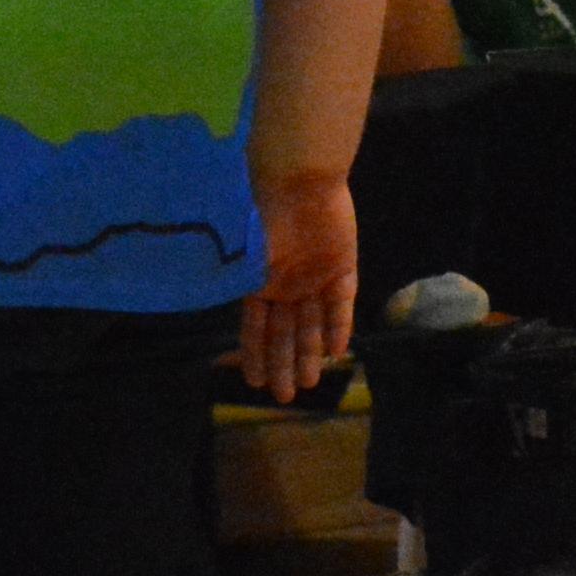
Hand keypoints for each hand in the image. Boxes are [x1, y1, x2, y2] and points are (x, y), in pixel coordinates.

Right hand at [243, 167, 356, 401]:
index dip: (254, 354)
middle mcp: (287, 284)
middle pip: (284, 332)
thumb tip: (232, 318)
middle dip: (283, 364)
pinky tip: (334, 351)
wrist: (299, 178)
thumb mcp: (243, 253)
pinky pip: (341, 304)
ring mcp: (315, 277)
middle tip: (285, 396)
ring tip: (309, 384)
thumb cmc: (262, 210)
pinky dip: (338, 326)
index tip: (251, 382)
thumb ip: (241, 286)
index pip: (254, 327)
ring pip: (311, 324)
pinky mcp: (343, 268)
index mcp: (258, 280)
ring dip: (309, 352)